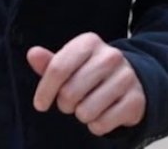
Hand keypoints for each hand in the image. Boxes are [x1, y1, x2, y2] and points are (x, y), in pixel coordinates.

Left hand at [27, 32, 145, 136]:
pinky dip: (97, 125)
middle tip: (71, 101)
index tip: (40, 104)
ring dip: (81, 115)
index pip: (58, 68)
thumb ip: (50, 62)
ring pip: (86, 111)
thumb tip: (32, 54)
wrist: (130, 80)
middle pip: (70, 92)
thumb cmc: (90, 71)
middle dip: (65, 104)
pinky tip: (102, 114)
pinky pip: (102, 124)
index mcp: (89, 42)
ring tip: (87, 105)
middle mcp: (110, 56)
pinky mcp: (136, 100)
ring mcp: (125, 77)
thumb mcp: (71, 63)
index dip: (44, 90)